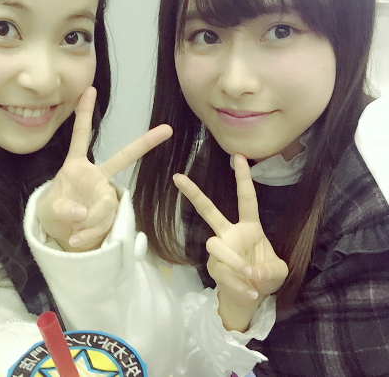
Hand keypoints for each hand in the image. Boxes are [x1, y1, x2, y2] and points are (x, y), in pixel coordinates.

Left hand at [37, 87, 171, 251]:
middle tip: (167, 129)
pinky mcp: (108, 213)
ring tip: (72, 234)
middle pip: (122, 157)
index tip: (90, 89)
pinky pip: (105, 223)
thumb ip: (62, 208)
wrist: (60, 233)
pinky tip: (77, 239)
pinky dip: (91, 233)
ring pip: (106, 205)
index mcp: (76, 166)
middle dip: (144, 143)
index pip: (81, 135)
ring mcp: (104, 194)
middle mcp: (95, 176)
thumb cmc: (52, 212)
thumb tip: (82, 212)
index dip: (85, 113)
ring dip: (91, 223)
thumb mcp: (48, 208)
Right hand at [173, 154, 287, 329]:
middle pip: (209, 211)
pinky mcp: (212, 267)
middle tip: (177, 177)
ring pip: (215, 245)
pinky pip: (222, 271)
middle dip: (194, 194)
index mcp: (249, 227)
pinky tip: (250, 291)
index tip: (239, 156)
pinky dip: (238, 283)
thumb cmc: (265, 277)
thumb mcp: (279, 272)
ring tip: (251, 277)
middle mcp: (230, 234)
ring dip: (235, 262)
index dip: (242, 178)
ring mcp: (219, 250)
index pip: (246, 199)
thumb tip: (251, 270)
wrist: (251, 299)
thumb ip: (269, 269)